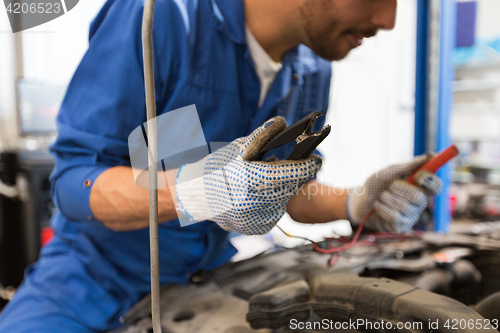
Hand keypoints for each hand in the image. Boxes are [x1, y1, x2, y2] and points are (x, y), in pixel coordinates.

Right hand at [175, 117, 322, 234]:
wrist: (196, 196)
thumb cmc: (216, 168)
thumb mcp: (237, 148)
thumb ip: (262, 136)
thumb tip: (283, 123)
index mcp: (248, 181)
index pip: (288, 174)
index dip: (306, 167)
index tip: (316, 160)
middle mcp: (252, 205)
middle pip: (289, 188)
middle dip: (296, 176)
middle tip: (297, 165)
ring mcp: (254, 220)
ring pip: (283, 201)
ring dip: (284, 188)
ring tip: (271, 177)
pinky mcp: (256, 228)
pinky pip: (275, 211)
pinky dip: (273, 201)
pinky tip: (263, 193)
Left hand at [346, 155, 441, 232]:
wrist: (359, 200)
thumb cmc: (377, 185)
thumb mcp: (391, 171)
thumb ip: (410, 166)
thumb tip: (431, 155)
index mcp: (420, 188)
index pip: (435, 186)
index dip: (431, 181)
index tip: (420, 175)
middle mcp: (419, 203)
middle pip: (419, 197)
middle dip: (400, 189)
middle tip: (390, 186)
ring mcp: (411, 216)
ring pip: (404, 207)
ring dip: (387, 198)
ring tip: (381, 196)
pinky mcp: (400, 226)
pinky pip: (394, 216)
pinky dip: (382, 208)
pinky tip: (378, 205)